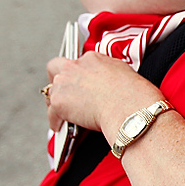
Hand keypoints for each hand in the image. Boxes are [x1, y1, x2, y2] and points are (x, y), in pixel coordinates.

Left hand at [45, 52, 163, 139]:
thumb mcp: (123, 73)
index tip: (79, 82)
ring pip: (51, 91)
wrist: (129, 108)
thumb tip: (107, 82)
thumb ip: (108, 73)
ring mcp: (64, 83)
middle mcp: (75, 67)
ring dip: (55, 100)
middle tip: (62, 90)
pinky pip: (51, 114)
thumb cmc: (133, 94)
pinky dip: (55, 121)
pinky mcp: (59, 103)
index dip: (78, 73)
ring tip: (61, 112)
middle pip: (55, 67)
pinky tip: (59, 127)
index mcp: (92, 58)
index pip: (78, 62)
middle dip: (56, 77)